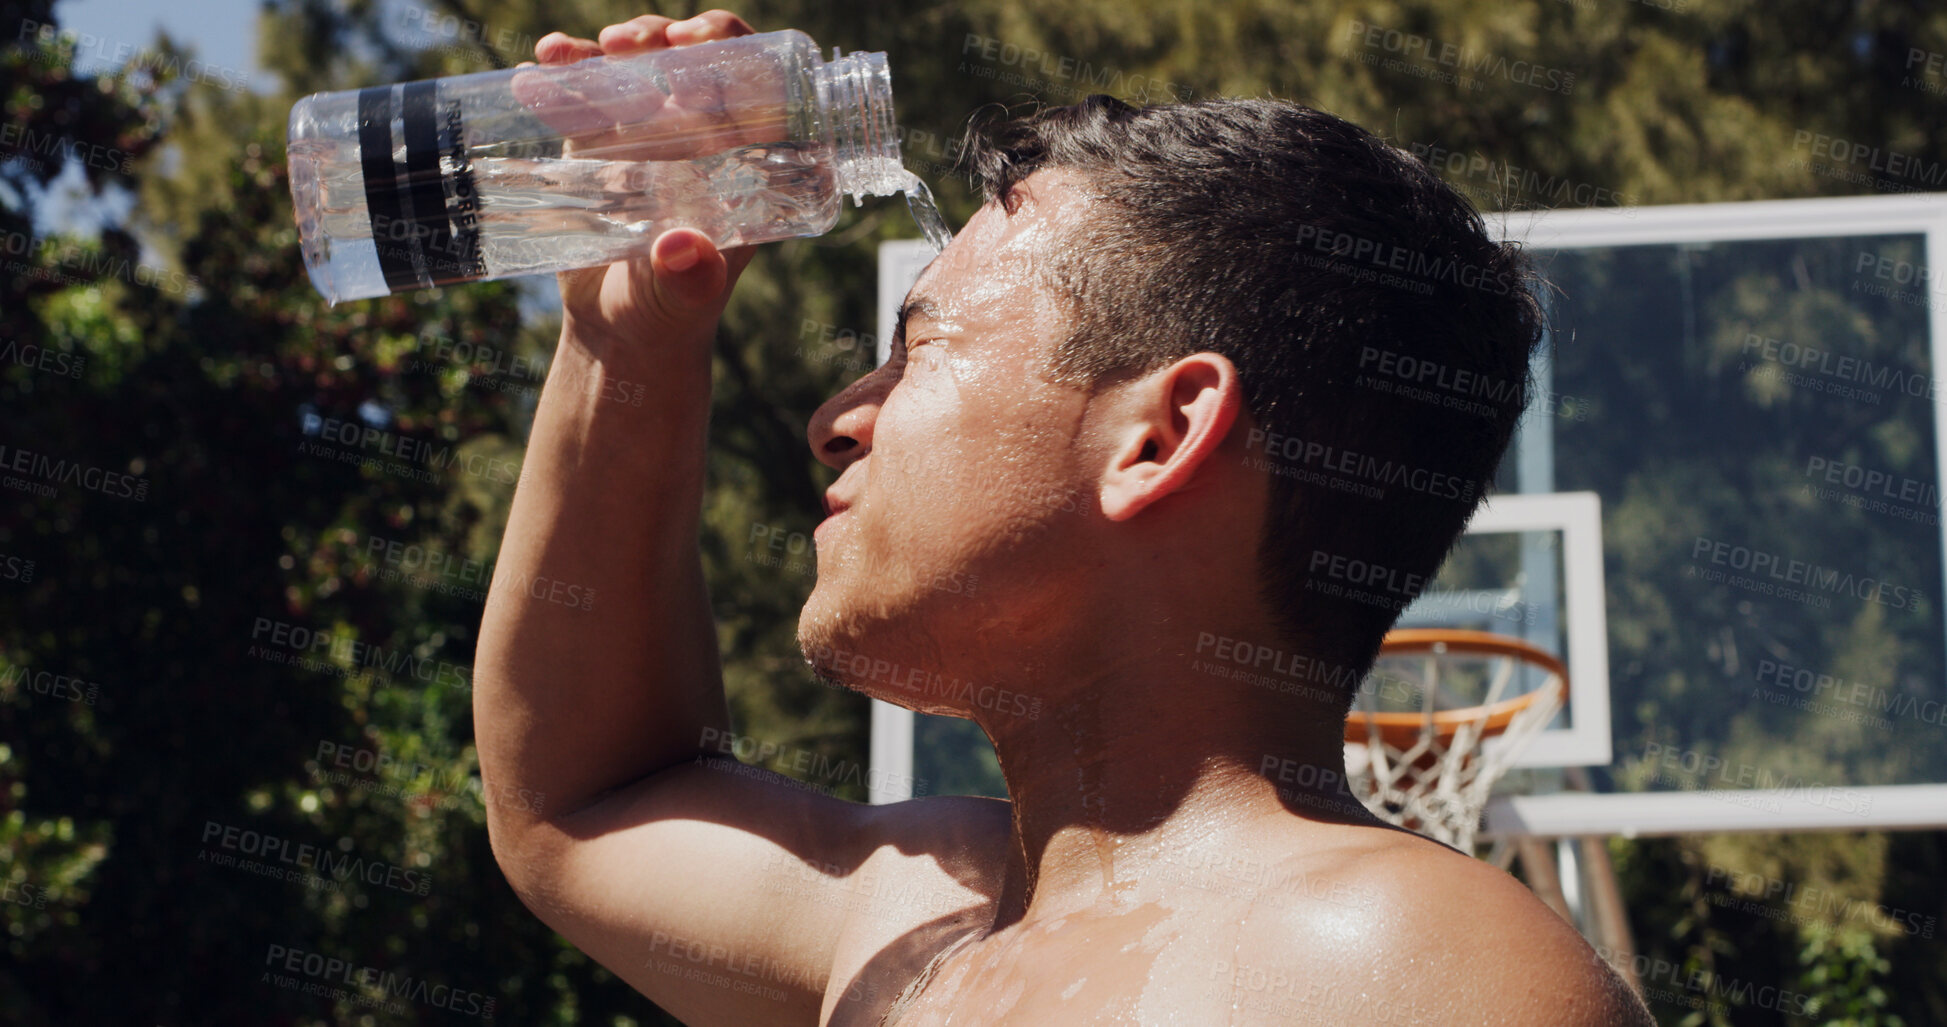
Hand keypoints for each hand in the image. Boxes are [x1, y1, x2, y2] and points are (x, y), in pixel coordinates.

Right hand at [525, 11, 762, 355]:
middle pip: (697, 60)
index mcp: (742, 161)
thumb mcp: (687, 298)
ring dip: (617, 43)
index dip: (733, 51)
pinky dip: (565, 69)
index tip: (695, 47)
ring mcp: (650, 134)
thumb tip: (681, 250)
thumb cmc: (671, 312)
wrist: (619, 327)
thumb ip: (691, 278)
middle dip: (666, 36)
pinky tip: (543, 62)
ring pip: (643, 64)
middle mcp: (701, 138)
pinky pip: (587, 91)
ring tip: (585, 52)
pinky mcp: (600, 141)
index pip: (756, 86)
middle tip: (630, 46)